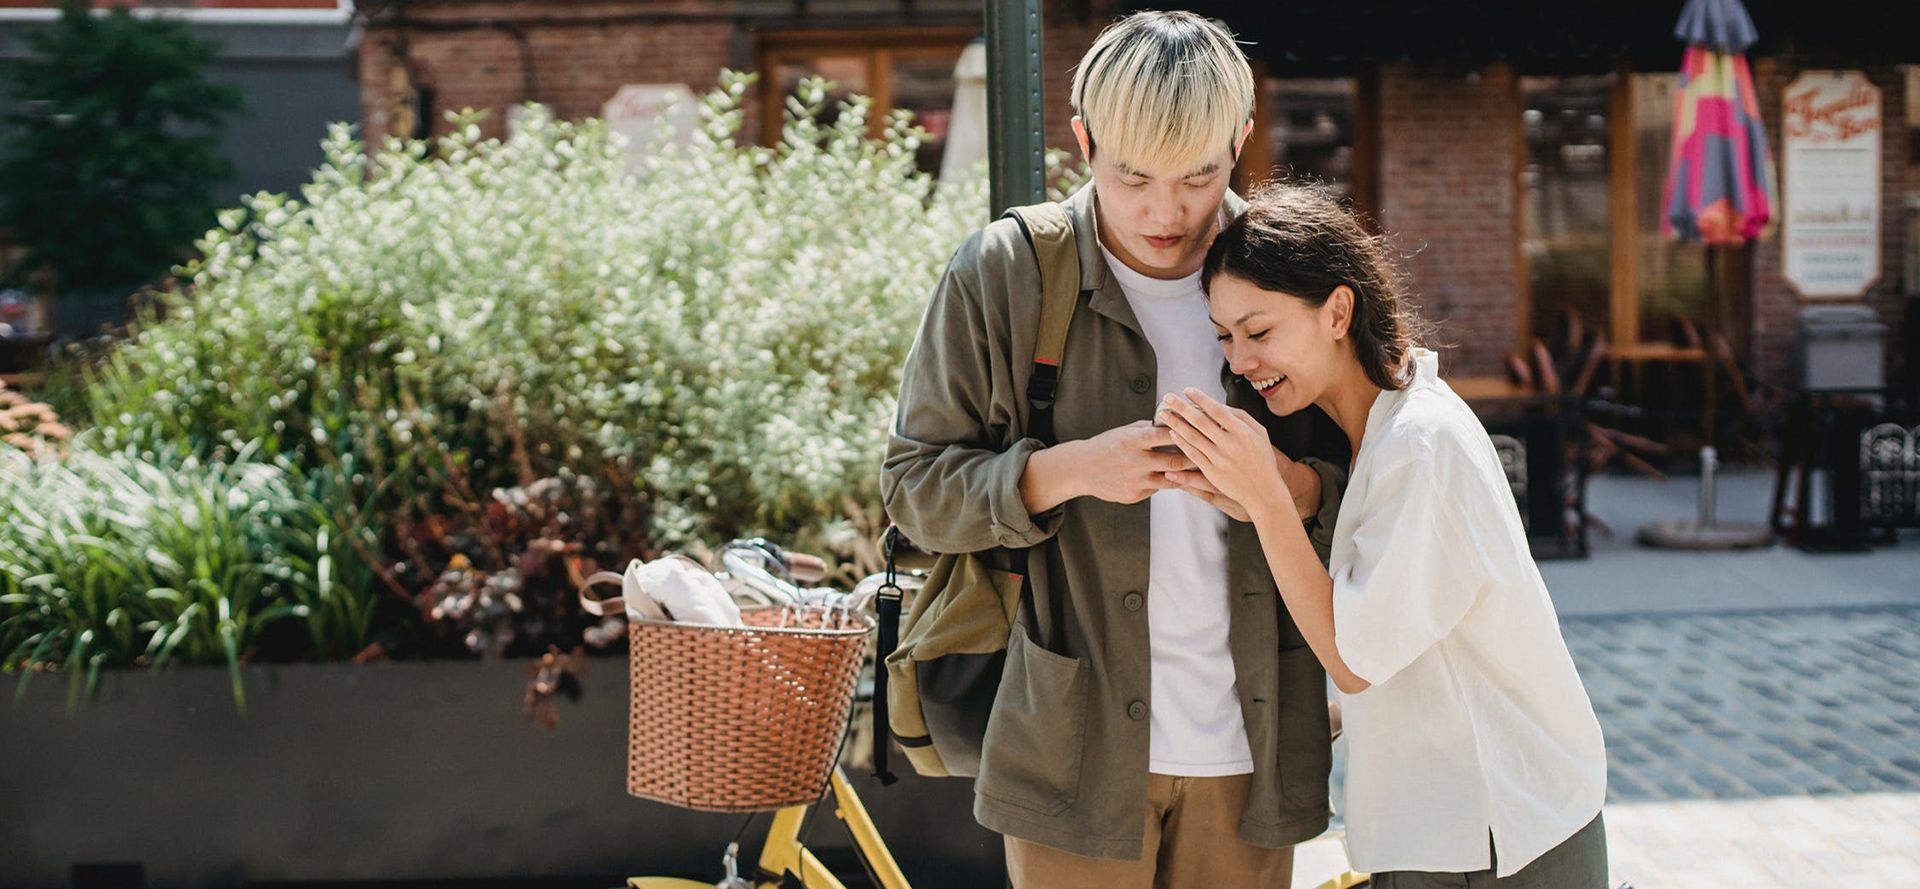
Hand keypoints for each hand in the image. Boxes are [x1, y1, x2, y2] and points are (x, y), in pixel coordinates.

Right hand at [1058, 419, 1197, 504]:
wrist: (1081, 469)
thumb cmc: (1106, 446)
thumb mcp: (1125, 431)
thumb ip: (1148, 428)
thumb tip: (1174, 421)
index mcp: (1132, 440)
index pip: (1165, 435)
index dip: (1184, 433)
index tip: (1199, 432)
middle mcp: (1134, 461)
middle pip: (1174, 461)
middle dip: (1193, 458)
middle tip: (1209, 455)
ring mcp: (1134, 481)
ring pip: (1170, 480)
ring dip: (1184, 475)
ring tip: (1199, 471)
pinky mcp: (1133, 495)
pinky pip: (1156, 490)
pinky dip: (1164, 483)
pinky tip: (1174, 480)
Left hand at [1158, 389, 1292, 519]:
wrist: (1264, 491)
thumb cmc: (1262, 460)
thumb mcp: (1260, 434)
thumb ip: (1242, 417)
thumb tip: (1220, 406)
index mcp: (1243, 432)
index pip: (1217, 410)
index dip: (1201, 399)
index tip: (1188, 390)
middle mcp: (1230, 445)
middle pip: (1200, 421)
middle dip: (1181, 407)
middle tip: (1168, 398)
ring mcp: (1220, 459)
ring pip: (1193, 437)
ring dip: (1176, 423)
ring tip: (1164, 414)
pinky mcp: (1212, 472)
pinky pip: (1192, 454)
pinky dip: (1181, 443)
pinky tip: (1173, 433)